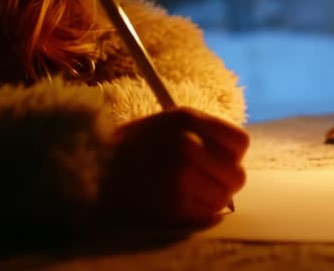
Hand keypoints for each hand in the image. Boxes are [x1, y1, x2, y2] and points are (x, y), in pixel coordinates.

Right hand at [98, 107, 248, 225]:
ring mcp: (182, 175)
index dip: (232, 156)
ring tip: (188, 194)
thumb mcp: (169, 123)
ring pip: (222, 199)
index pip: (240, 142)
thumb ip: (203, 134)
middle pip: (236, 175)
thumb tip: (234, 158)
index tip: (221, 162)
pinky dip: (196, 213)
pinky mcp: (174, 202)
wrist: (94, 168)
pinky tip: (178, 204)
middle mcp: (189, 144)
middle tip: (207, 184)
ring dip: (209, 200)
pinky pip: (204, 215)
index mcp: (189, 118)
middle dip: (225, 183)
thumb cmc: (134, 146)